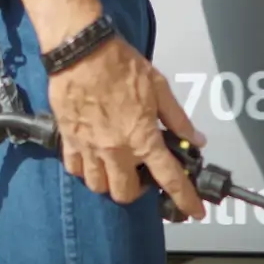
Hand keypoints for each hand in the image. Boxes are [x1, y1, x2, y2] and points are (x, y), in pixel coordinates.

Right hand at [49, 36, 207, 218]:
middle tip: (141, 173)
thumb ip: (177, 118)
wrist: (81, 51)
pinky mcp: (68, 140)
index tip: (192, 211)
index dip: (184, 199)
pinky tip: (92, 156)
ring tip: (116, 165)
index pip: (169, 178)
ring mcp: (89, 148)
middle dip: (136, 190)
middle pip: (125, 194)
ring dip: (109, 181)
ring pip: (98, 186)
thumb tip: (195, 139)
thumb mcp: (158, 87)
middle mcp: (116, 150)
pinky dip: (85, 169)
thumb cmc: (120, 65)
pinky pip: (75, 169)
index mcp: (142, 137)